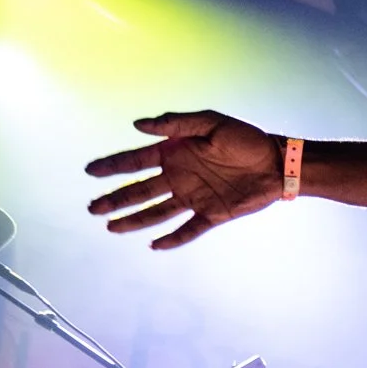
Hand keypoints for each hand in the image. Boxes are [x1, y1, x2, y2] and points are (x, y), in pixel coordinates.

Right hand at [86, 110, 282, 249]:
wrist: (276, 163)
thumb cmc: (245, 139)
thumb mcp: (211, 122)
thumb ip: (176, 123)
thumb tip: (138, 124)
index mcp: (174, 153)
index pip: (135, 161)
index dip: (112, 166)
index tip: (90, 171)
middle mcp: (179, 177)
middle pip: (140, 191)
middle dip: (115, 199)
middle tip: (93, 207)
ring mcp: (193, 197)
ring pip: (157, 212)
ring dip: (134, 220)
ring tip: (111, 226)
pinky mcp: (211, 214)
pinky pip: (188, 229)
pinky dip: (172, 239)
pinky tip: (154, 245)